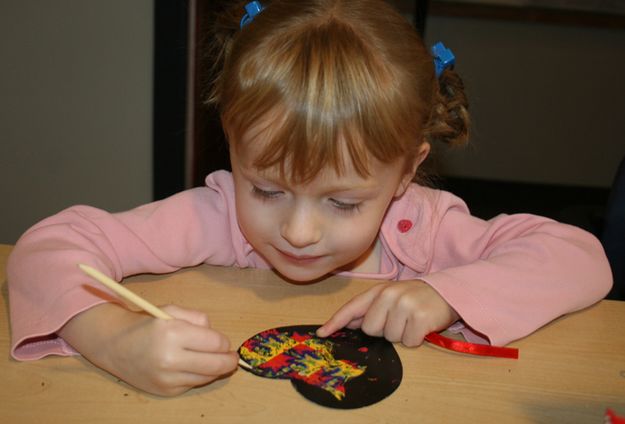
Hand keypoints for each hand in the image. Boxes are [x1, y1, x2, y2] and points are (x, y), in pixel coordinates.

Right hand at [59, 303, 238, 395]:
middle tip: (232, 358)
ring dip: (214, 370)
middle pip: (216, 364)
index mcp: (173, 333)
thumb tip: (219, 339)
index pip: (215, 343)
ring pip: (206, 377)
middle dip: (229, 361)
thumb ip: (198, 319)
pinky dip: (197, 376)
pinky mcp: (164, 391)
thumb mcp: (172, 310)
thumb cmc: (147, 324)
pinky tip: (191, 367)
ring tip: (213, 360)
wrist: (115, 345)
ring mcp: (167, 378)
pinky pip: (192, 385)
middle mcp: (170, 358)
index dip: (224, 342)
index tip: (224, 342)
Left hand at [316, 280, 458, 346]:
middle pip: (370, 329)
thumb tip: (349, 323)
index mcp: (379, 290)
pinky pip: (408, 342)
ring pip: (390, 338)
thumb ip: (371, 308)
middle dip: (383, 330)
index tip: (322, 333)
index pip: (352, 307)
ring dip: (401, 335)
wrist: (448, 292)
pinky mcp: (420, 318)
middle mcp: (389, 295)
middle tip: (399, 320)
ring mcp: (404, 305)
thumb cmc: (416, 298)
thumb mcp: (392, 296)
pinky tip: (422, 326)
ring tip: (412, 321)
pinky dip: (416, 339)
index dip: (336, 321)